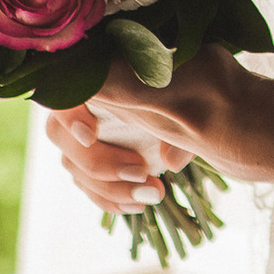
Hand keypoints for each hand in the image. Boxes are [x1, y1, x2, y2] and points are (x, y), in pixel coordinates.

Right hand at [43, 48, 245, 210]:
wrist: (212, 98)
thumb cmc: (196, 77)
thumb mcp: (193, 79)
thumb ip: (176, 112)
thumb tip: (169, 161)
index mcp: (103, 69)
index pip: (66, 84)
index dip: (70, 112)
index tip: (91, 135)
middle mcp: (86, 98)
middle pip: (61, 133)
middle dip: (100, 161)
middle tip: (142, 172)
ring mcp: (85, 132)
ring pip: (74, 165)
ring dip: (110, 186)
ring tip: (153, 195)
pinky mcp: (95, 160)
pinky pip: (89, 185)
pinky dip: (111, 198)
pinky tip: (138, 205)